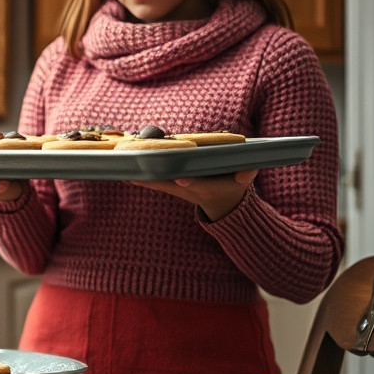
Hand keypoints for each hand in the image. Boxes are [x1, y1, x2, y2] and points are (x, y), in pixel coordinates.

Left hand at [128, 169, 257, 220]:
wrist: (222, 203)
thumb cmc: (233, 186)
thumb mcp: (243, 182)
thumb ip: (246, 175)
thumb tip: (249, 170)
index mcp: (207, 188)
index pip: (199, 186)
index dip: (190, 183)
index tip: (180, 180)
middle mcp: (189, 189)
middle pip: (170, 185)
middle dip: (155, 180)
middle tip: (137, 175)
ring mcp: (178, 189)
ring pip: (158, 184)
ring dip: (143, 179)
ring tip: (125, 172)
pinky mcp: (171, 186)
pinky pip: (153, 182)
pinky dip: (141, 178)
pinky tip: (124, 173)